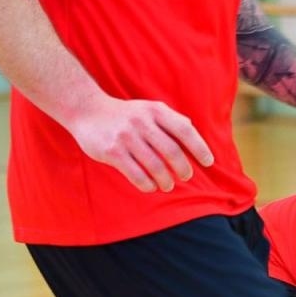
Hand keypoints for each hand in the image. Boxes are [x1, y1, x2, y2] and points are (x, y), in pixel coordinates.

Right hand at [64, 95, 213, 192]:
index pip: (185, 131)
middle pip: (173, 152)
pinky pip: (137, 175)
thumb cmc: (125, 115)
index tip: (208, 163)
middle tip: (185, 176)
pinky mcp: (112, 152)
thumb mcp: (149, 109)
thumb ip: (172, 121)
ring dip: (166, 181)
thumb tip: (195, 137)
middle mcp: (142, 122)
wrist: (87, 110)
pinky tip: (150, 187)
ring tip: (167, 185)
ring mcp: (126, 137)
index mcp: (155, 111)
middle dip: (183, 169)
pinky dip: (148, 185)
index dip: (199, 148)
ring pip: (156, 167)